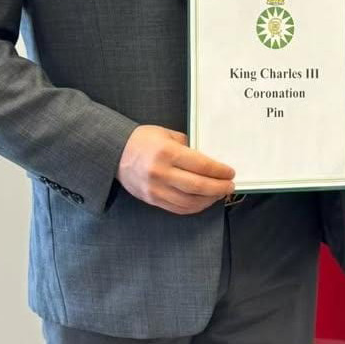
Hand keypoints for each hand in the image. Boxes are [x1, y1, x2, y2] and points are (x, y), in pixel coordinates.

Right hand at [117, 125, 234, 214]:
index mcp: (166, 153)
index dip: (219, 171)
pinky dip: (194, 207)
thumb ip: (189, 145)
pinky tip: (203, 201)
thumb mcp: (167, 135)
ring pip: (190, 201)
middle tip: (230, 186)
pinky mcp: (152, 200)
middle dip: (219, 188)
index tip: (230, 172)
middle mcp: (161, 173)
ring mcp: (156, 189)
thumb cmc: (143, 140)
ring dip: (209, 200)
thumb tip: (210, 159)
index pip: (201, 165)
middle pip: (198, 186)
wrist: (115, 153)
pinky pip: (178, 208)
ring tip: (219, 194)